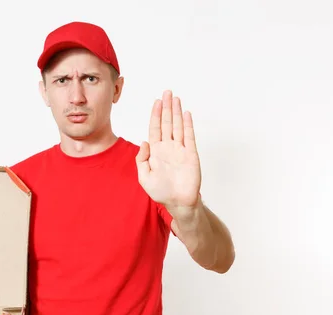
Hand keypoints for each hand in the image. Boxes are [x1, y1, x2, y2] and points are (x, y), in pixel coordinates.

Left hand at [136, 90, 200, 214]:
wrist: (178, 202)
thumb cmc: (161, 192)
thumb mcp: (143, 177)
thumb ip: (141, 160)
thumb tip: (144, 142)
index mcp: (156, 152)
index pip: (155, 128)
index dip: (155, 115)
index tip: (156, 102)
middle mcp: (168, 147)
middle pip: (167, 123)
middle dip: (166, 108)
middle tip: (167, 92)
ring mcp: (180, 150)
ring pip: (178, 126)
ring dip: (177, 112)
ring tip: (175, 98)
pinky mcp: (191, 154)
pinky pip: (189, 136)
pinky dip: (188, 125)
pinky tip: (186, 114)